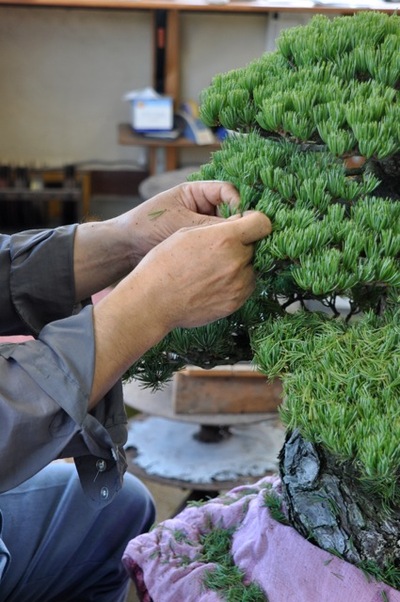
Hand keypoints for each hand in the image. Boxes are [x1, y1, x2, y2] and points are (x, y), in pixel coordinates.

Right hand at [91, 209, 270, 403]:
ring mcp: (239, 285)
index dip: (255, 221)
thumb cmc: (164, 263)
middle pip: (255, 247)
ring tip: (213, 270)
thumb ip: (219, 229)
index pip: (262, 223)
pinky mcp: (236, 303)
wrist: (153, 301)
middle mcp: (237, 261)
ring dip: (240, 266)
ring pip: (252, 268)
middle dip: (243, 246)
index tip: (246, 224)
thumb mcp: (188, 233)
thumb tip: (240, 227)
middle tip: (220, 251)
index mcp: (226, 239)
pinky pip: (245, 287)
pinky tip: (212, 284)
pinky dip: (235, 283)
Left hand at [115, 180, 240, 266]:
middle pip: (231, 211)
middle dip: (237, 223)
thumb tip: (240, 230)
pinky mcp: (198, 245)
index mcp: (196, 192)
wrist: (125, 248)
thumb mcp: (180, 222)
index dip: (238, 203)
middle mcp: (202, 207)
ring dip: (230, 239)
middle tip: (243, 238)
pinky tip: (225, 259)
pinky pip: (216, 245)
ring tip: (235, 250)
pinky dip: (222, 251)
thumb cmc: (148, 226)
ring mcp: (201, 226)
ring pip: (225, 230)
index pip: (228, 192)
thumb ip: (210, 225)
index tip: (242, 219)